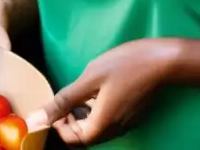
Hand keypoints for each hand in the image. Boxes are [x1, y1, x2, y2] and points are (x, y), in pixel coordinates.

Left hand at [25, 38, 182, 145]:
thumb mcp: (88, 80)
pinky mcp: (132, 114)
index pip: (74, 140)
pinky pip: (107, 121)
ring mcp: (126, 123)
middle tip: (62, 100)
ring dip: (81, 117)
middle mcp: (116, 129)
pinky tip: (93, 92)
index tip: (52, 109)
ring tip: (77, 94)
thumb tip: (36, 120)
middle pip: (85, 137)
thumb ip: (63, 101)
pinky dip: (94, 112)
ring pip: (96, 129)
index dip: (59, 128)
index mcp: (103, 124)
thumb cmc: (124, 65)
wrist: (162, 60)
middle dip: (68, 122)